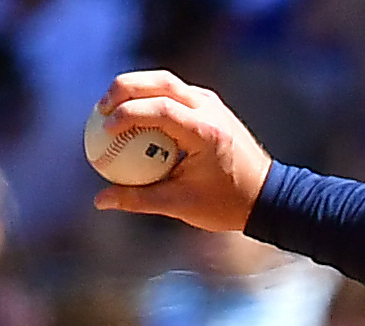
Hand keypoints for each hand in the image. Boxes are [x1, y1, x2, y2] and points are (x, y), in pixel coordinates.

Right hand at [89, 71, 275, 234]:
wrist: (265, 195)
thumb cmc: (225, 204)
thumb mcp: (181, 205)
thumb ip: (139, 200)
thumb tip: (101, 200)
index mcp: (205, 131)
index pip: (159, 109)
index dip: (127, 114)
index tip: (104, 128)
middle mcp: (209, 109)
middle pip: (159, 82)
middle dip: (124, 89)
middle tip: (100, 109)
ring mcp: (210, 102)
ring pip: (166, 81)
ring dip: (135, 88)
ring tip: (110, 107)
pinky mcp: (209, 104)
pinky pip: (174, 92)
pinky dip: (150, 96)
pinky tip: (133, 113)